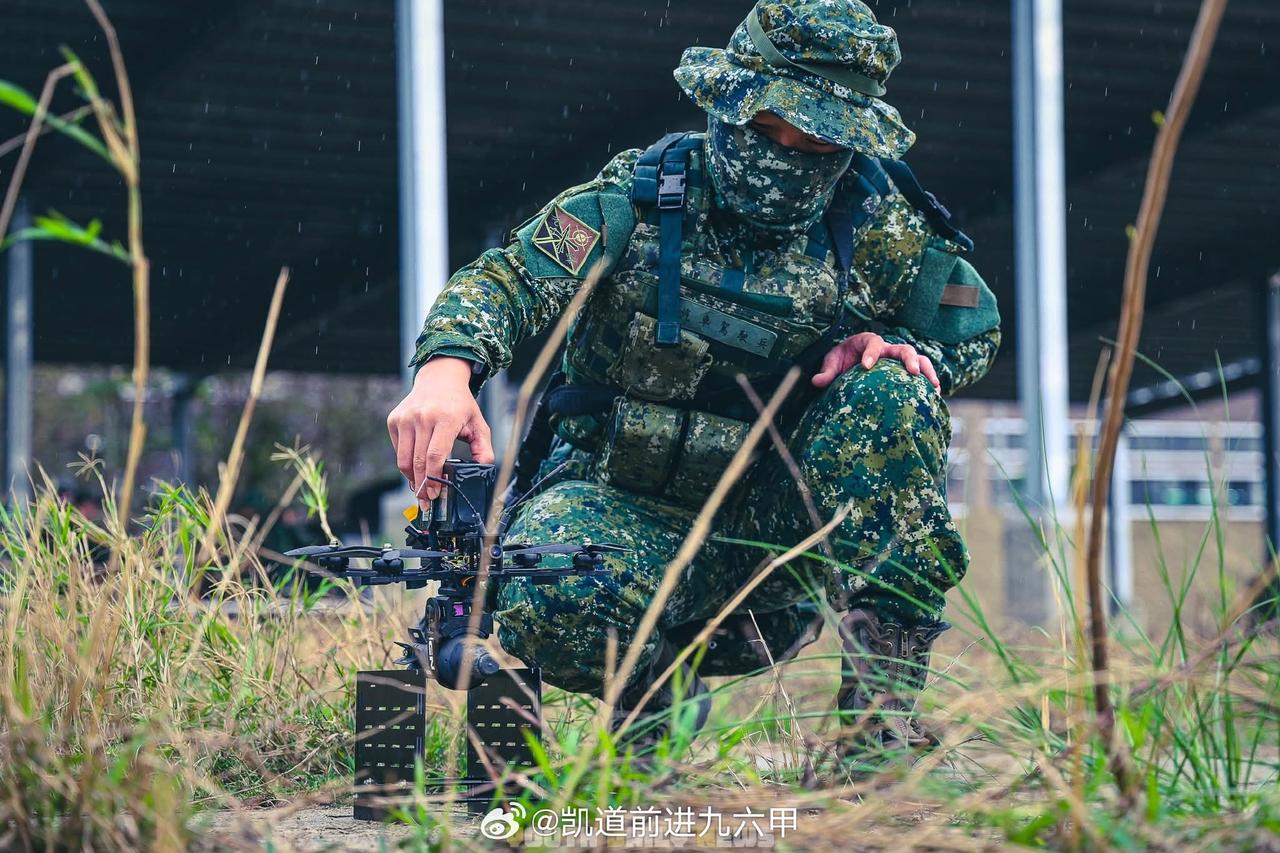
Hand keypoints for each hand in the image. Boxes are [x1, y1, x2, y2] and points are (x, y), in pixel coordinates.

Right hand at [387, 357, 494, 506]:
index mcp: (445, 418)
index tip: (436, 494)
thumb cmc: (460, 404)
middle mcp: (422, 417)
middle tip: (427, 501)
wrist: (439, 379)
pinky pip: (398, 450)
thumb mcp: (479, 424)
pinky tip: (416, 468)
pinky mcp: (394, 420)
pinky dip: (406, 463)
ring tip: (420, 489)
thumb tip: (483, 471)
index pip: (435, 455)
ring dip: (411, 478)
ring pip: (403, 459)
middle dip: (422, 485)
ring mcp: (405, 418)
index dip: (434, 478)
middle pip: (418, 461)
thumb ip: (484, 449)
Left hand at [811, 332, 940, 391]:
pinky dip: (928, 380)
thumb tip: (816, 382)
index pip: (872, 343)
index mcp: (867, 342)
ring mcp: (897, 358)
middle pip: (902, 348)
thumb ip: (826, 372)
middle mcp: (886, 348)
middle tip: (914, 372)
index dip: (870, 354)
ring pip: (918, 359)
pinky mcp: (903, 369)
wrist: (850, 360)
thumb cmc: (841, 359)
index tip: (865, 367)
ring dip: (926, 370)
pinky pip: (920, 372)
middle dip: (909, 359)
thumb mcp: (832, 362)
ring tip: (934, 386)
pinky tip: (936, 394)